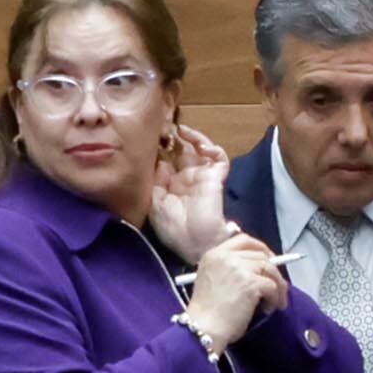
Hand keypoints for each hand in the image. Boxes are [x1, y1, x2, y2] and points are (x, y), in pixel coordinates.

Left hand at [147, 125, 232, 262]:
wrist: (195, 243)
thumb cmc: (173, 229)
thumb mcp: (155, 205)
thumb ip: (157, 182)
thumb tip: (162, 162)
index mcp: (172, 186)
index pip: (169, 161)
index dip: (162, 149)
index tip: (153, 138)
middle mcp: (187, 179)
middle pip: (184, 153)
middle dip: (176, 140)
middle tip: (167, 129)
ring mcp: (202, 177)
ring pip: (202, 151)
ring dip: (194, 139)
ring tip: (182, 130)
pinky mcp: (216, 178)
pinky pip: (219, 159)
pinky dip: (213, 149)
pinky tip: (201, 145)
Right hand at [181, 229, 291, 353]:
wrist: (203, 328)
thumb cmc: (206, 313)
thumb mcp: (212, 280)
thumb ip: (230, 269)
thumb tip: (257, 270)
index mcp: (214, 255)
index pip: (243, 240)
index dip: (260, 248)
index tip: (269, 259)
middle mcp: (226, 257)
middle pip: (260, 254)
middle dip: (273, 269)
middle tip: (277, 284)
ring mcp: (239, 268)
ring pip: (270, 269)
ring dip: (277, 286)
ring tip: (275, 302)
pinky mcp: (251, 282)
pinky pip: (272, 286)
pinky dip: (275, 298)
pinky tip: (268, 309)